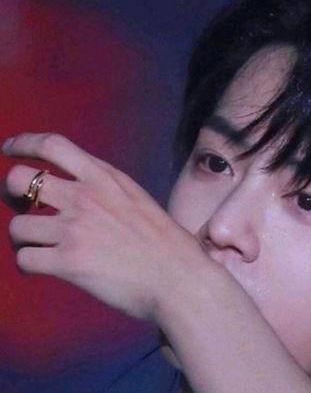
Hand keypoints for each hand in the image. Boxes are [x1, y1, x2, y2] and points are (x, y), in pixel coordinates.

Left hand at [3, 132, 208, 321]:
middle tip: (24, 207)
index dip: (22, 143)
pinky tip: (44, 267)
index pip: (52, 145)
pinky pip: (24, 259)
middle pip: (19, 179)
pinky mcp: (69, 262)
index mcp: (106, 178)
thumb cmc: (168, 244)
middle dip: (12, 194)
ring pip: (17, 225)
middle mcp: (85, 196)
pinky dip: (28, 265)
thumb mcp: (138, 200)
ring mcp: (75, 228)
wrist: (181, 279)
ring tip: (40, 247)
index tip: (9, 149)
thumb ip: (106, 189)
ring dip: (23, 238)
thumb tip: (75, 190)